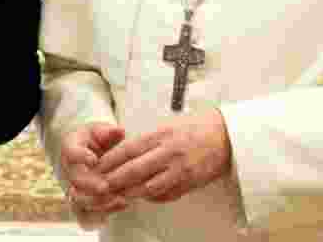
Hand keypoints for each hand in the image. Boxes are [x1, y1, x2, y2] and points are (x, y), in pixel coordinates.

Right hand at [60, 122, 128, 213]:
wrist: (93, 153)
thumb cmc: (97, 139)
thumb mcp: (101, 130)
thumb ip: (109, 132)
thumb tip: (118, 131)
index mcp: (71, 148)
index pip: (71, 152)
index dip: (80, 156)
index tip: (93, 159)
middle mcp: (70, 170)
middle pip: (75, 180)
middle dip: (90, 184)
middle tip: (105, 186)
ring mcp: (75, 187)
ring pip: (80, 201)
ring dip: (99, 202)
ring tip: (119, 199)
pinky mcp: (84, 202)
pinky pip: (88, 214)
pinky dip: (103, 213)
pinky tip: (122, 205)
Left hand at [96, 108, 230, 203]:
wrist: (224, 135)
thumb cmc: (193, 128)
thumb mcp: (166, 126)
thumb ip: (146, 139)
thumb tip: (122, 151)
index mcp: (160, 134)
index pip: (129, 149)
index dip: (111, 160)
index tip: (98, 167)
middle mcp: (169, 152)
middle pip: (135, 170)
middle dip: (115, 180)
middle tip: (101, 186)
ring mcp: (180, 169)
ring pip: (149, 186)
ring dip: (131, 192)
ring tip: (118, 195)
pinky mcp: (189, 182)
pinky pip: (166, 194)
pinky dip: (152, 197)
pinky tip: (143, 195)